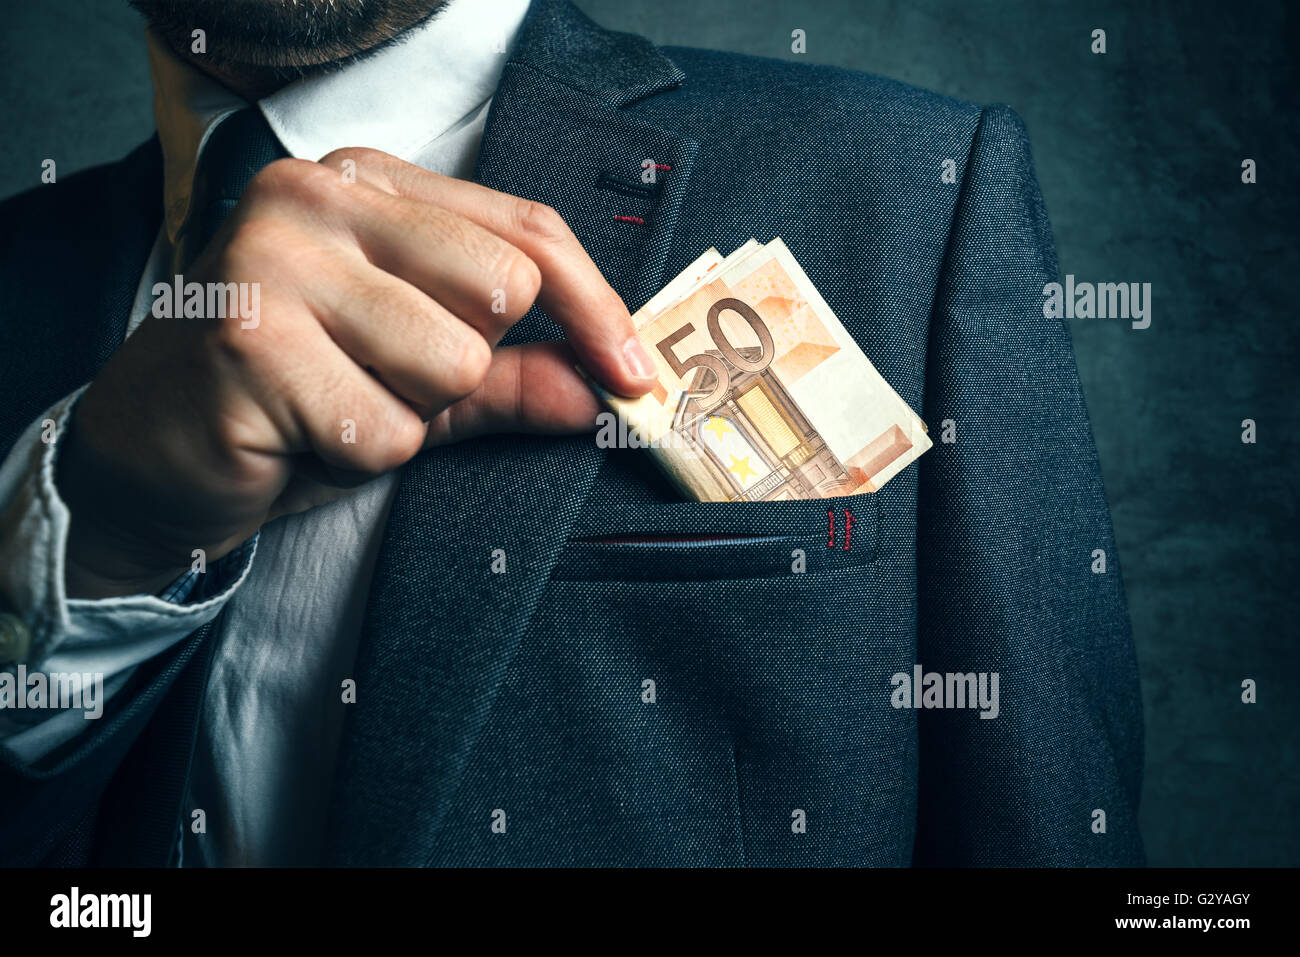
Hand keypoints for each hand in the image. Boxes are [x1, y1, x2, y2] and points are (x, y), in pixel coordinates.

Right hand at [56, 147, 657, 597]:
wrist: (150, 450)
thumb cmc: (292, 400)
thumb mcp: (414, 379)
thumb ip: (510, 375)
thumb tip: (600, 386)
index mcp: (367, 183)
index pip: (526, 229)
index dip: (594, 306)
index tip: (632, 373)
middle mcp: (317, 198)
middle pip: (501, 291)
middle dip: (465, 369)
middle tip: (384, 381)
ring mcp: (276, 260)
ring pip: (451, 366)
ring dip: (409, 418)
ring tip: (333, 406)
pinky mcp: (249, 340)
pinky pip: (386, 432)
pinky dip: (359, 459)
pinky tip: (298, 435)